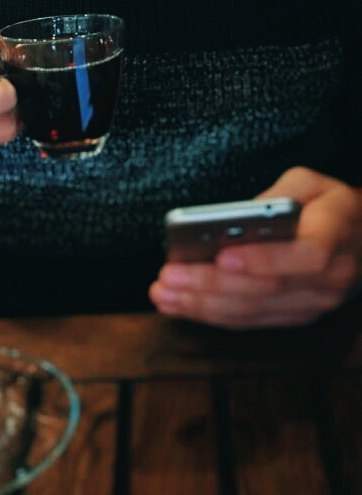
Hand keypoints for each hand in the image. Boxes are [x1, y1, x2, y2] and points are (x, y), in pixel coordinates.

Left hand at [150, 168, 361, 328]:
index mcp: (333, 241)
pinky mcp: (292, 316)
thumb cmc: (328, 206)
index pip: (304, 257)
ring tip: (163, 293)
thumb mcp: (311, 182)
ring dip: (201, 305)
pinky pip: (248, 320)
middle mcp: (325, 282)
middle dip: (210, 284)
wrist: (360, 240)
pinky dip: (210, 315)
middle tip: (168, 276)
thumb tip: (244, 212)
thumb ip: (281, 192)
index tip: (222, 256)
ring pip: (251, 310)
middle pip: (264, 289)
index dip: (262, 260)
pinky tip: (179, 306)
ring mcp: (309, 305)